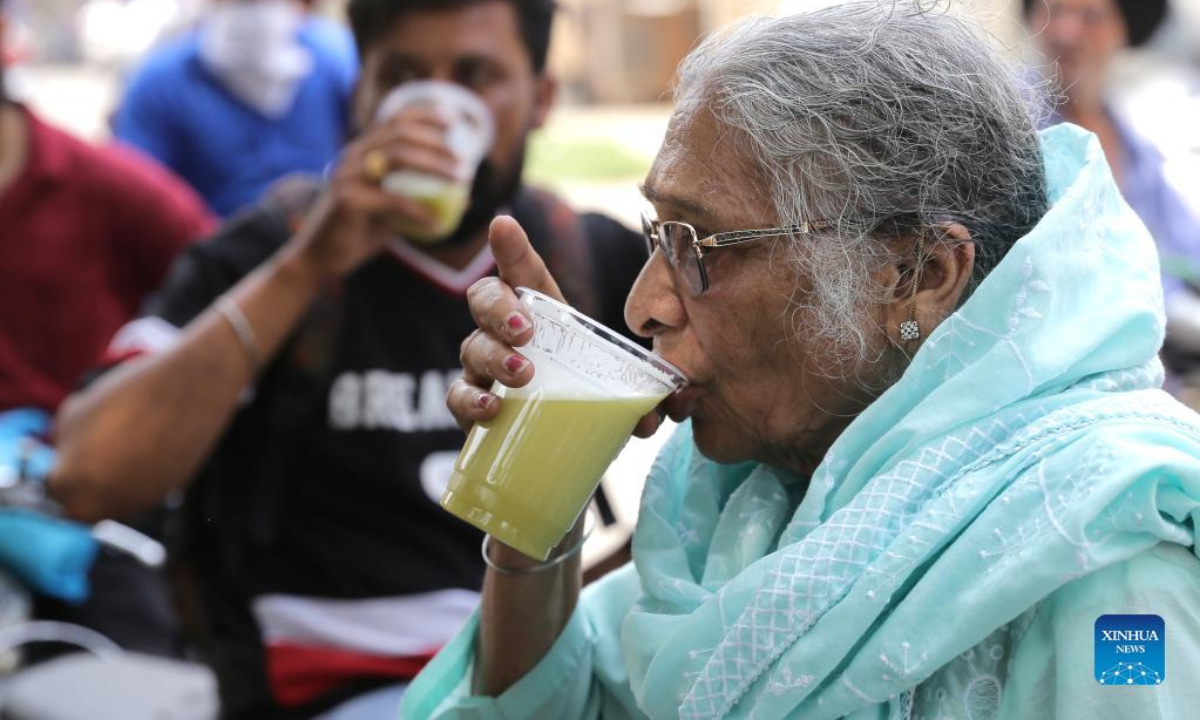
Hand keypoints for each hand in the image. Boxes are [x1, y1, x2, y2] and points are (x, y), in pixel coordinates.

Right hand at [286, 106, 461, 279]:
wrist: (320, 258)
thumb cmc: (358, 234)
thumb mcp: (393, 213)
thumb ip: (420, 201)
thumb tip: (464, 199)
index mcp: (362, 152)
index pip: (394, 119)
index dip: (425, 114)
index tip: (454, 120)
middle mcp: (353, 157)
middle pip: (400, 133)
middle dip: (436, 142)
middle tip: (463, 160)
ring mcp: (348, 175)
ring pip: (398, 157)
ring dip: (434, 166)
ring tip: (460, 180)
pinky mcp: (347, 200)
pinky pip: (393, 201)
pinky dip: (420, 211)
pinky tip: (437, 225)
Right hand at [447, 217, 663, 437]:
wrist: (560, 444)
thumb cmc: (586, 398)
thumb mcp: (618, 386)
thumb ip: (645, 389)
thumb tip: (679, 397)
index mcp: (541, 312)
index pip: (522, 272)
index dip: (511, 248)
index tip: (505, 227)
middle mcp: (503, 332)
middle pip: (485, 300)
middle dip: (501, 309)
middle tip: (526, 331)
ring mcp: (482, 367)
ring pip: (472, 348)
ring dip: (494, 357)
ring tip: (521, 373)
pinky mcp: (472, 404)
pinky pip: (458, 395)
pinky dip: (469, 401)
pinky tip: (490, 408)